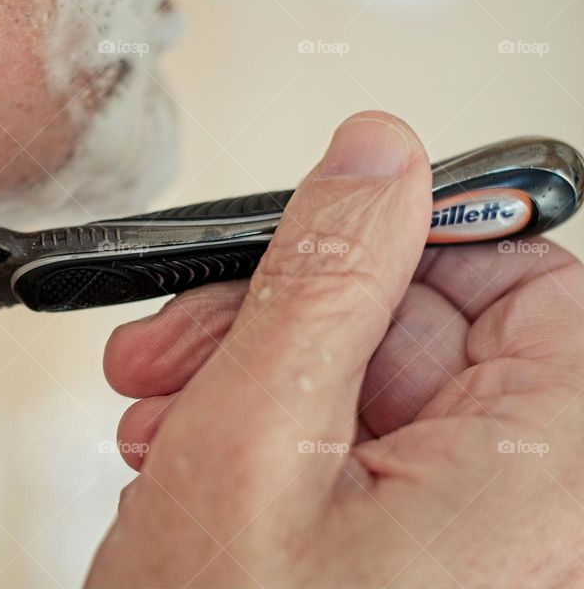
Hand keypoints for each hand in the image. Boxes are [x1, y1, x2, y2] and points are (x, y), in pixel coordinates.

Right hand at [88, 111, 583, 586]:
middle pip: (426, 334)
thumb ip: (321, 282)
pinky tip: (189, 450)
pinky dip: (261, 434)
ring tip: (164, 410)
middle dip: (285, 318)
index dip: (413, 240)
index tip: (322, 229)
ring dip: (252, 375)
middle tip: (189, 336)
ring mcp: (471, 540)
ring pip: (370, 388)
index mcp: (546, 485)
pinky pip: (349, 450)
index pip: (530, 285)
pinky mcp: (411, 555)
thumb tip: (374, 160)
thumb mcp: (252, 442)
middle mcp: (534, 515)